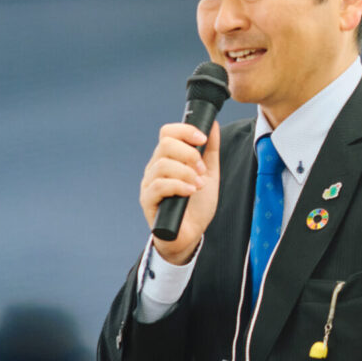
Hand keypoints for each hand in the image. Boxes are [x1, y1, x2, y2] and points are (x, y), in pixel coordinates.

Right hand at [140, 121, 220, 263]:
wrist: (191, 234)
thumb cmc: (197, 205)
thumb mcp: (209, 174)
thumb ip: (210, 150)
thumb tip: (213, 125)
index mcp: (168, 158)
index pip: (167, 133)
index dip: (185, 131)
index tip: (203, 139)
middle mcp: (155, 167)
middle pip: (165, 144)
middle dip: (189, 154)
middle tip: (201, 170)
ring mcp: (149, 184)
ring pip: (162, 165)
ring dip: (186, 173)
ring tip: (198, 185)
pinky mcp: (147, 201)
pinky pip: (159, 185)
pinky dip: (179, 186)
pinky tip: (190, 192)